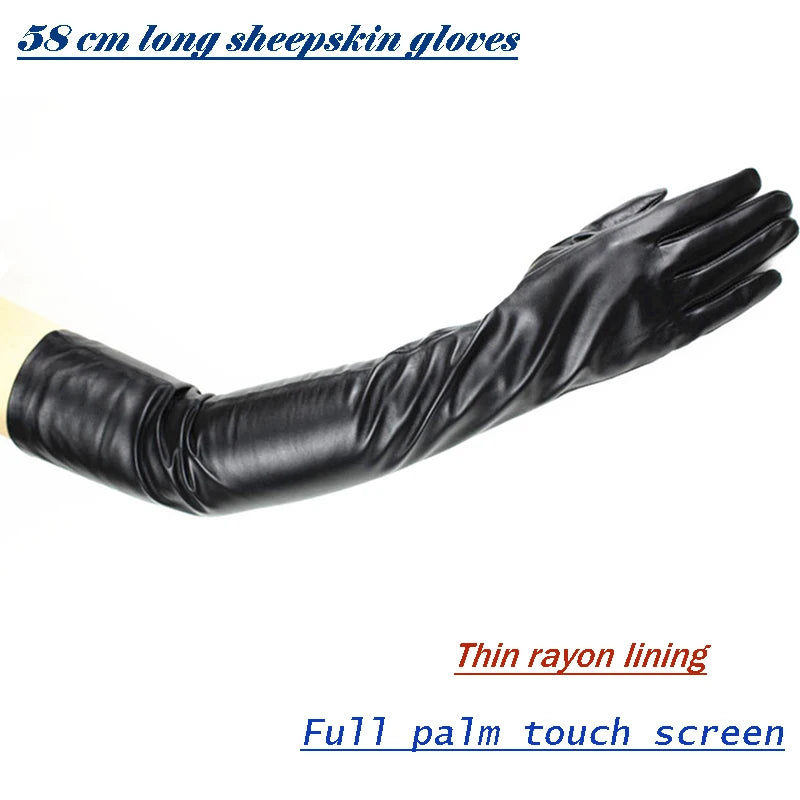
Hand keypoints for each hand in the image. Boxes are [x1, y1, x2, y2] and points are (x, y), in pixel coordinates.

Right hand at [500, 168, 795, 392]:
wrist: (526, 351)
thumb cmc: (540, 295)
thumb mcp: (570, 241)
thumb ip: (618, 216)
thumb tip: (665, 192)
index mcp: (624, 240)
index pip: (692, 206)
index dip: (729, 190)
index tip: (753, 179)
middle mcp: (648, 268)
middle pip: (718, 234)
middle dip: (757, 214)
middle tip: (783, 200)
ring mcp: (659, 305)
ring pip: (725, 269)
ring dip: (762, 248)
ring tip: (787, 230)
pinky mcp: (663, 339)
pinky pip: (716, 312)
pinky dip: (746, 295)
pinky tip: (769, 278)